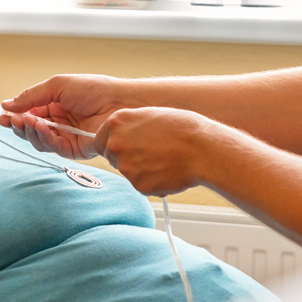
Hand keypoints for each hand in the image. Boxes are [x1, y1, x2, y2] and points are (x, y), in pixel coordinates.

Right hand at [0, 74, 126, 158]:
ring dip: (29, 132)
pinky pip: (53, 148)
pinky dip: (44, 138)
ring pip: (39, 141)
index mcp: (53, 107)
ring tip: (26, 121)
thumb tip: (7, 104)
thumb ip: (32, 96)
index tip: (2, 115)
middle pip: (30, 131)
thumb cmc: (93, 89)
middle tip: (11, 120)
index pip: (28, 115)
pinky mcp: (74, 150)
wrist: (118, 101)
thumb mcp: (57, 86)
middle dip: (19, 126)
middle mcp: (58, 124)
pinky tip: (41, 128)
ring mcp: (65, 137)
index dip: (14, 116)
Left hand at [94, 106, 228, 195]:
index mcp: (116, 122)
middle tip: (151, 153)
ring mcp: (125, 166)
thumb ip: (129, 127)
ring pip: (128, 172)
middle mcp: (116, 143)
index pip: (100, 140)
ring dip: (141, 170)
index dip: (114, 145)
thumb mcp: (149, 116)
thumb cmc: (183, 129)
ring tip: (164, 159)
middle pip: (111, 157)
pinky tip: (168, 171)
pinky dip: (152, 182)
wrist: (202, 149)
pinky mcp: (138, 184)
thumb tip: (118, 137)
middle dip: (126, 158)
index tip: (127, 146)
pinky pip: (141, 185)